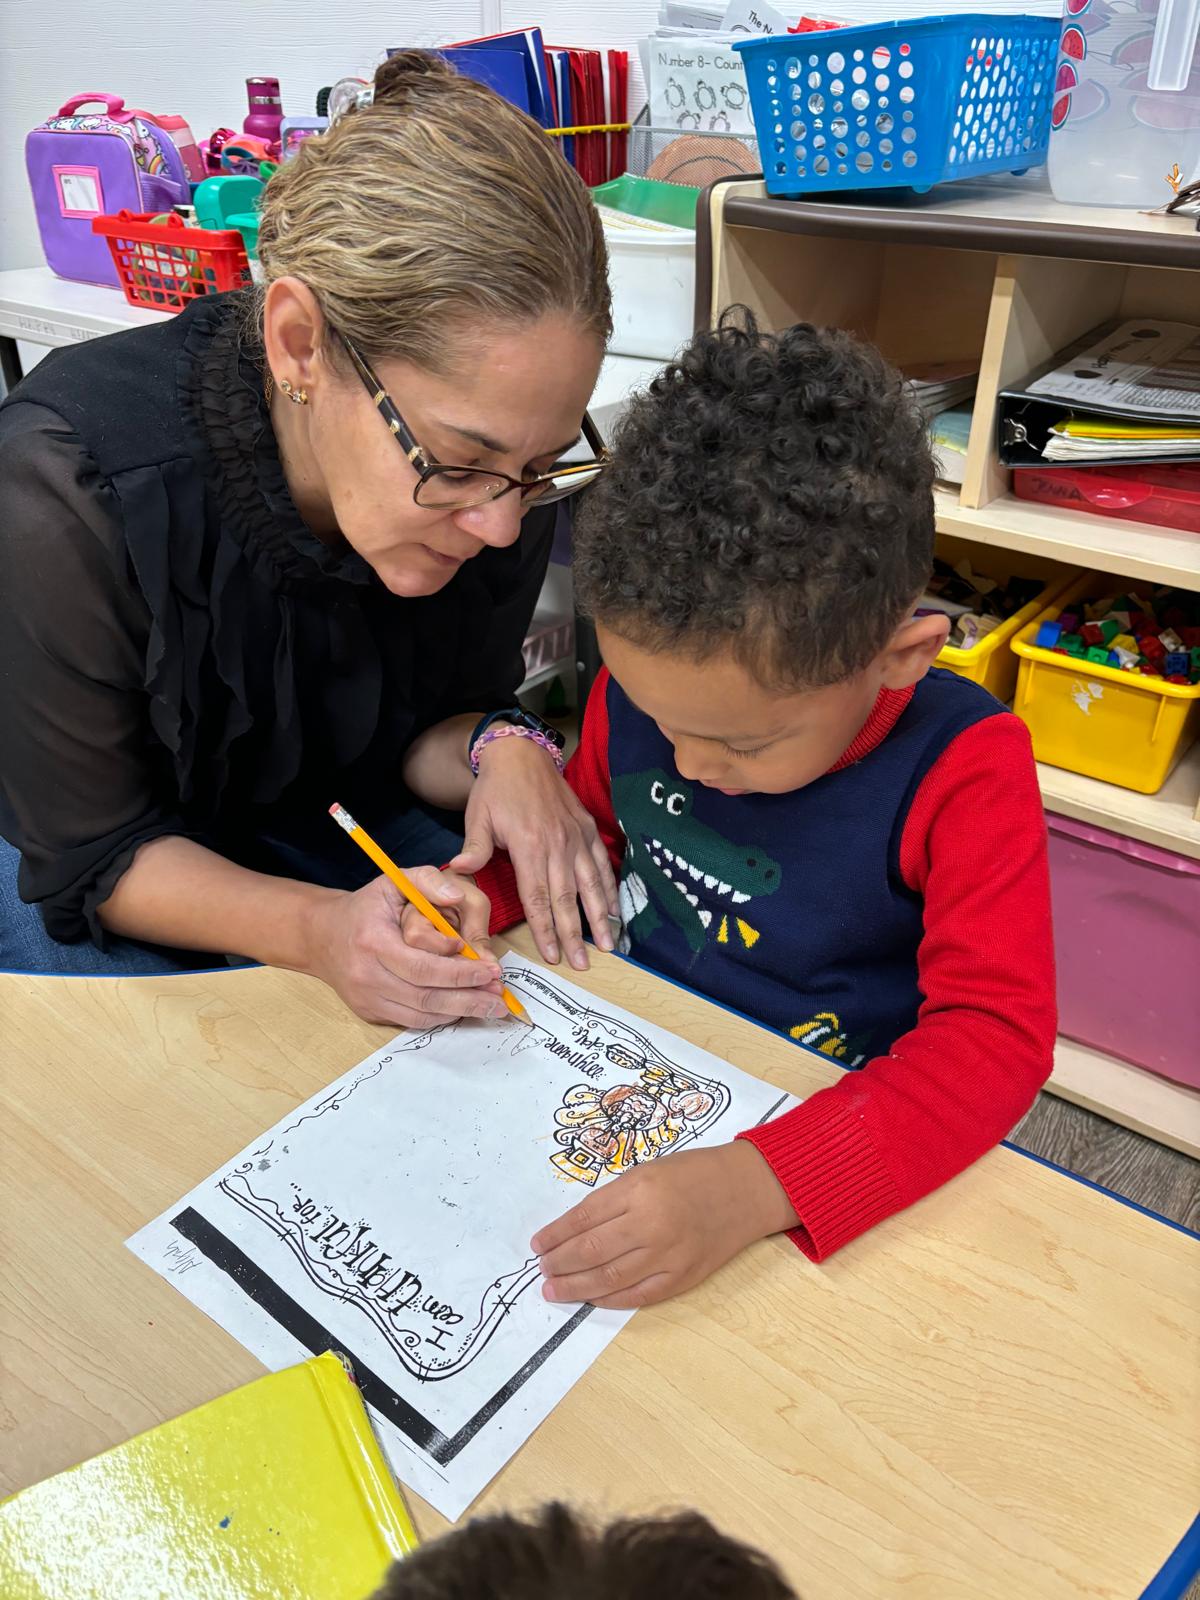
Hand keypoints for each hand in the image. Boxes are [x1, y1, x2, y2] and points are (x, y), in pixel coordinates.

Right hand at [301, 868, 508, 1028]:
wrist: (322, 936)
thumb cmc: (366, 907)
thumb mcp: (394, 880)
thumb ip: (428, 881)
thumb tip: (457, 897)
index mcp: (373, 941)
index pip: (423, 967)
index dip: (459, 971)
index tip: (490, 967)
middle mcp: (366, 975)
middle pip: (426, 996)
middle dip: (469, 997)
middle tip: (500, 995)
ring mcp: (366, 998)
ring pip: (421, 1014)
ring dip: (461, 1011)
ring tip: (491, 1005)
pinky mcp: (369, 1013)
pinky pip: (412, 1021)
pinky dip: (442, 1016)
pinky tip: (464, 1007)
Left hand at [450, 734, 617, 970]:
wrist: (521, 753)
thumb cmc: (495, 789)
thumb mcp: (478, 816)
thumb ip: (474, 848)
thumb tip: (460, 873)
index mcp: (529, 845)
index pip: (538, 896)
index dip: (546, 928)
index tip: (552, 956)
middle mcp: (558, 844)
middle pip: (568, 897)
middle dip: (575, 934)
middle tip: (583, 964)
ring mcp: (576, 837)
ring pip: (592, 884)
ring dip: (601, 917)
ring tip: (609, 945)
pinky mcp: (587, 829)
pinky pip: (602, 864)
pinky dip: (611, 889)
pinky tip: (616, 910)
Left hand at [531, 1142, 797, 1309]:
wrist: (745, 1190)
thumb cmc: (694, 1173)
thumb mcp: (648, 1170)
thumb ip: (614, 1199)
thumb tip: (575, 1230)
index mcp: (639, 1188)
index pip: (584, 1217)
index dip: (556, 1234)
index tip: (538, 1244)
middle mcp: (652, 1223)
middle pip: (592, 1251)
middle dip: (560, 1262)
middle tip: (541, 1269)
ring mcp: (669, 1254)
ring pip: (610, 1278)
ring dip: (577, 1286)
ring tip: (554, 1289)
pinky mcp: (684, 1276)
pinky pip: (639, 1294)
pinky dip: (611, 1299)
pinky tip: (592, 1298)